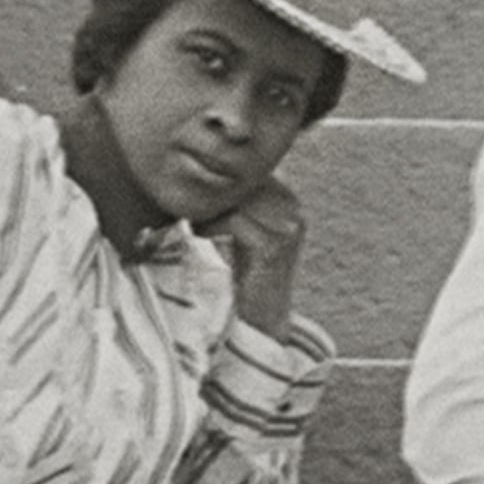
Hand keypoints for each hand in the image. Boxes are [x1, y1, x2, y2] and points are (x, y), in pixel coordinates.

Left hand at [205, 175, 304, 336]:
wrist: (261, 313)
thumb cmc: (248, 268)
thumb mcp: (246, 226)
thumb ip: (238, 199)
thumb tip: (206, 170)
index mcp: (290, 200)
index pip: (250, 172)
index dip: (220, 181)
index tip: (196, 197)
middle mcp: (294, 210)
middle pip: (244, 183)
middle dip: (214, 194)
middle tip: (189, 208)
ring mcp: (288, 229)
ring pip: (237, 200)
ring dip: (209, 209)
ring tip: (194, 223)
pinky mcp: (274, 246)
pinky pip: (234, 221)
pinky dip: (211, 226)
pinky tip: (200, 235)